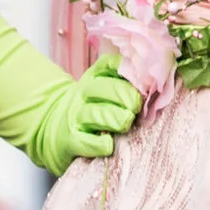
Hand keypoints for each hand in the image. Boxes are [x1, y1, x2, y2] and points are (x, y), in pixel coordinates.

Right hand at [19, 52, 145, 175]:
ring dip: (115, 118)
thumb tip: (158, 80)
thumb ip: (127, 82)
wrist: (51, 129)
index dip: (128, 71)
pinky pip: (86, 142)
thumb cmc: (91, 109)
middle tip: (137, 107)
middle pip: (104, 88)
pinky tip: (110, 144)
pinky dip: (100, 144)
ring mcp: (75, 117)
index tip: (145, 81)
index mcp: (94, 77)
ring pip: (95, 114)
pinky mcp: (70, 141)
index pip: (109, 65)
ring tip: (126, 122)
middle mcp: (82, 94)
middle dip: (125, 96)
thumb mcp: (103, 89)